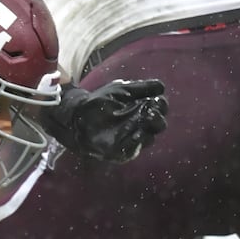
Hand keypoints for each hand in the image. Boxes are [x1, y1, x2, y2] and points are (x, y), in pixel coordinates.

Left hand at [44, 79, 168, 162]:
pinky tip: (134, 134)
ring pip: (148, 139)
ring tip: (143, 120)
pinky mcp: (121, 151)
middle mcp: (141, 126)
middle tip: (150, 112)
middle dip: (157, 119)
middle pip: (159, 125)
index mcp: (144, 110)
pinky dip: (135, 143)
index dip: (161, 105)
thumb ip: (141, 88)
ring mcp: (132, 139)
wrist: (78, 114)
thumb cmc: (101, 101)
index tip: (156, 100)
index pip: (160, 109)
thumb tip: (161, 87)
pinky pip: (133, 150)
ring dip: (147, 130)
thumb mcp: (121, 89)